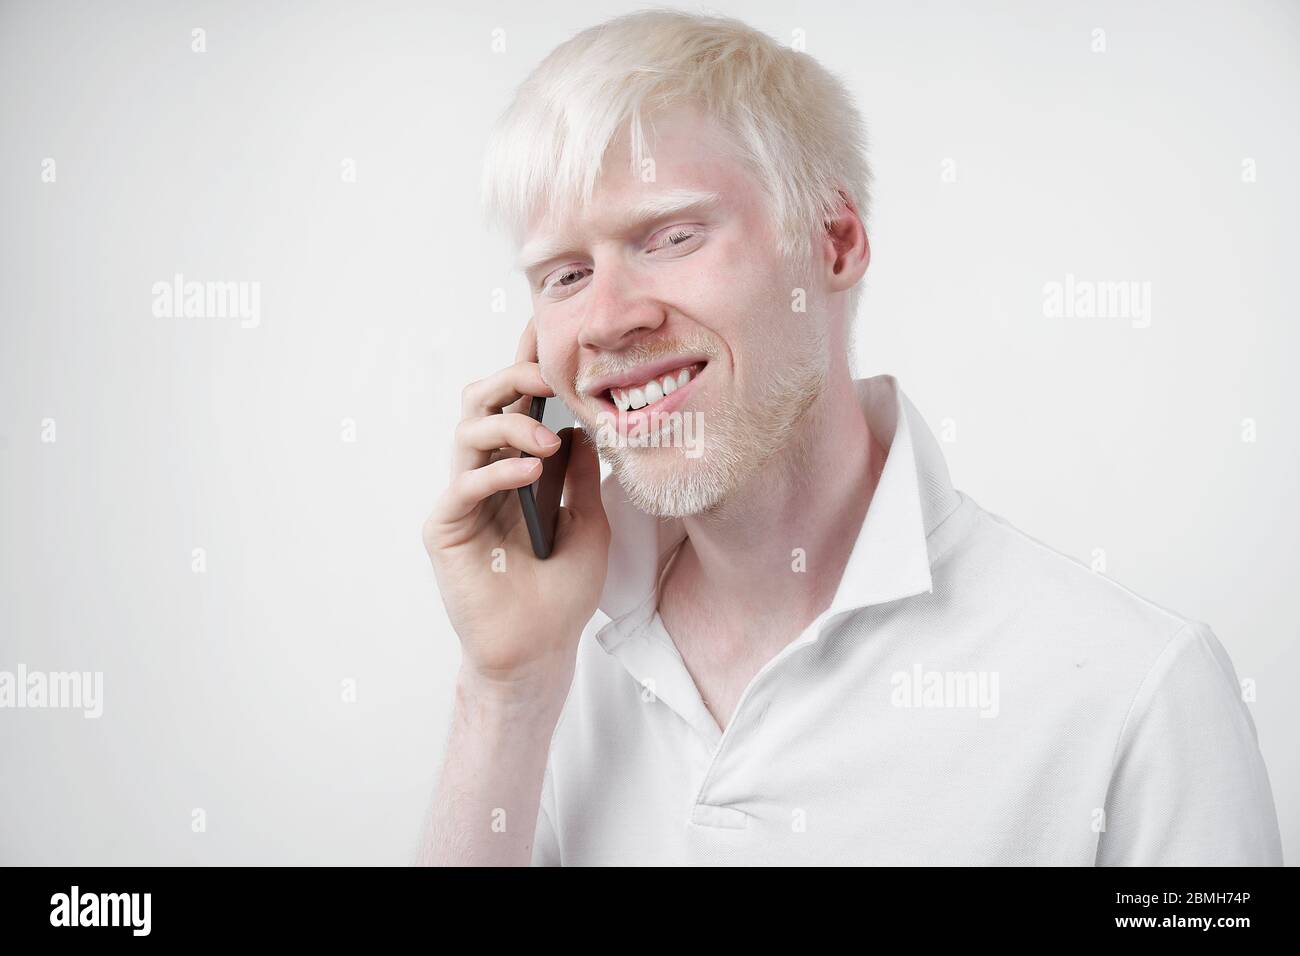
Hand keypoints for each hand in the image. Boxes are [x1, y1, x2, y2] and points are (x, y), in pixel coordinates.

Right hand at [422, 317, 609, 698]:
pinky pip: (463, 484)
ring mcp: (462, 499)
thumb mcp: (590, 524)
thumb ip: (584, 476)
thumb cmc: (562, 593)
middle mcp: (485, 475)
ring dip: (509, 424)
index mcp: (518, 468)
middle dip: (513, 379)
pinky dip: (496, 471)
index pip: (519, 406)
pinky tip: (530, 471)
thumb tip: (589, 424)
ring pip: (468, 432)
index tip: (544, 324)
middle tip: (546, 377)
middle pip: (483, 403)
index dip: (526, 364)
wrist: (538, 651)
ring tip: (546, 439)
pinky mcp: (444, 528)